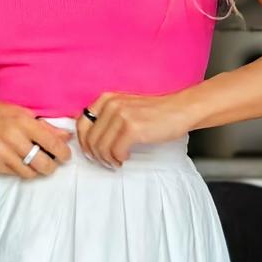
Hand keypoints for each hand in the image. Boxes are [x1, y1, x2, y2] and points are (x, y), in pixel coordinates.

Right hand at [0, 98, 73, 177]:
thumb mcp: (20, 112)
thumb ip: (44, 126)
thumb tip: (66, 136)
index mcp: (22, 122)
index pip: (51, 142)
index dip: (63, 152)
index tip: (66, 155)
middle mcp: (12, 139)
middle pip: (43, 163)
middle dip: (52, 166)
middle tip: (53, 162)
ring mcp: (2, 154)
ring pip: (30, 173)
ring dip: (37, 170)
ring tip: (37, 163)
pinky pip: (15, 174)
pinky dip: (22, 170)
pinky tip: (20, 162)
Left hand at [75, 92, 189, 168]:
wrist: (180, 110)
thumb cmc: (155, 112)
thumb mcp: (125, 107)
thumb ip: (107, 117)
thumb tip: (89, 137)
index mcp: (106, 99)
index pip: (81, 124)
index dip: (83, 142)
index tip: (92, 152)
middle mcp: (111, 105)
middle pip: (89, 138)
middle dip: (95, 155)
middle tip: (105, 161)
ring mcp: (121, 116)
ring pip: (100, 147)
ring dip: (107, 159)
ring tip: (116, 161)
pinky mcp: (132, 128)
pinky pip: (115, 151)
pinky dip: (118, 159)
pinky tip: (126, 157)